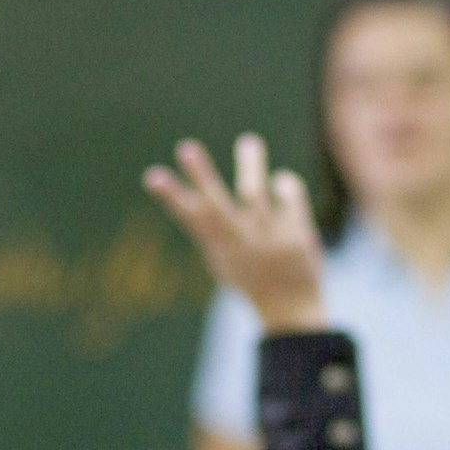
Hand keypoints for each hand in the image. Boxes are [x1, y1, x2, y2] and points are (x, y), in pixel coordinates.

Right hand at [144, 135, 325, 333]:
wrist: (289, 308)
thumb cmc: (247, 275)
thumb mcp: (221, 254)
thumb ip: (206, 223)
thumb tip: (188, 181)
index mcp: (218, 246)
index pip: (190, 216)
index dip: (171, 196)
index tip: (152, 175)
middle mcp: (240, 240)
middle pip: (216, 206)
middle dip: (200, 178)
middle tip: (185, 147)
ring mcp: (269, 237)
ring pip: (255, 195)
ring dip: (250, 165)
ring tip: (248, 141)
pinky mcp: (297, 233)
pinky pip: (290, 196)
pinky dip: (285, 185)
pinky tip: (279, 181)